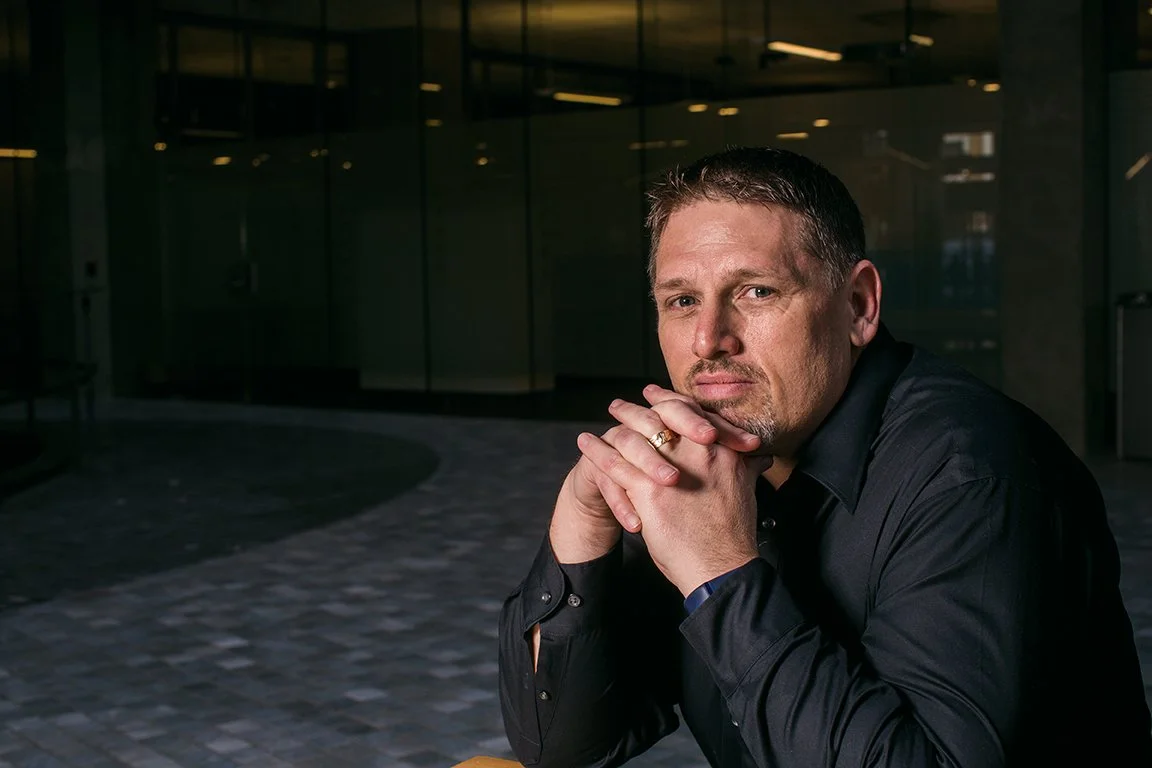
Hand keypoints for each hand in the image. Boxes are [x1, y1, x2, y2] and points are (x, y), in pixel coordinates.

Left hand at [549, 386, 762, 563]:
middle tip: (619, 404)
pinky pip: (616, 464)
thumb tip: (758, 457)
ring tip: (599, 422)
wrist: (722, 567)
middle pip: (660, 416)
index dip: (668, 400)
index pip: (690, 412)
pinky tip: (585, 443)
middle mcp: (698, 452)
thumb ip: (747, 468)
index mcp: (720, 450)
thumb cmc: (733, 535)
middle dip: (637, 408)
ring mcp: (673, 468)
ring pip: (635, 435)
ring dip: (613, 425)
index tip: (653, 394)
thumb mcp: (745, 491)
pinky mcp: (650, 490)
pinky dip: (597, 451)